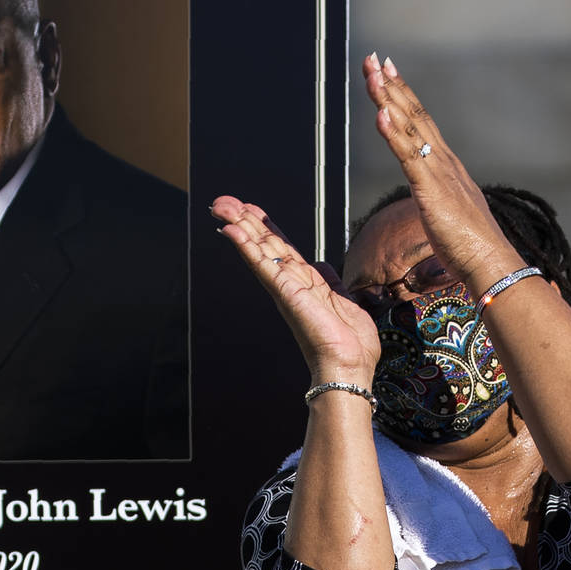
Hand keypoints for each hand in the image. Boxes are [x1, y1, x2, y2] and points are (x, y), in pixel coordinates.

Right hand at [210, 196, 379, 383]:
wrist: (349, 367)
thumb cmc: (350, 345)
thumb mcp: (343, 301)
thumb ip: (331, 282)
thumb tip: (323, 264)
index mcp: (304, 283)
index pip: (279, 247)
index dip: (263, 226)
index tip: (248, 208)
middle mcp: (290, 283)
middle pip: (263, 244)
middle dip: (243, 220)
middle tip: (221, 202)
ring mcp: (285, 288)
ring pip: (259, 249)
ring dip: (240, 226)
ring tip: (221, 207)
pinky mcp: (285, 293)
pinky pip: (263, 265)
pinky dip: (247, 247)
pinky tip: (233, 231)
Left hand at [363, 53, 523, 290]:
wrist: (491, 262)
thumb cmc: (471, 246)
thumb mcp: (448, 212)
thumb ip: (438, 197)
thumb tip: (431, 196)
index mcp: (447, 165)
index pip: (422, 122)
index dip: (404, 95)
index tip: (388, 71)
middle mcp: (444, 161)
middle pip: (414, 115)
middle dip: (391, 85)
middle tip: (374, 59)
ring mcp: (438, 172)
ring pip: (409, 128)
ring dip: (388, 99)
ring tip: (372, 75)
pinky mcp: (431, 189)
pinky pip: (407, 157)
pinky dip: (393, 133)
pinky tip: (380, 114)